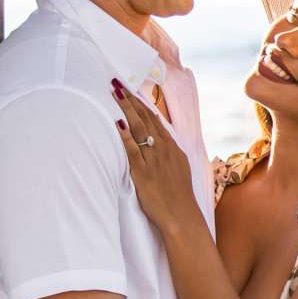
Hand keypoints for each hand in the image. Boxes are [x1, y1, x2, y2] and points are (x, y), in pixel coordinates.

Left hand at [112, 79, 201, 237]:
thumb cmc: (178, 195)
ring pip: (139, 129)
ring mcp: (154, 160)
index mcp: (172, 147)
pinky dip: (125, 136)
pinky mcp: (143, 173)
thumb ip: (168, 152)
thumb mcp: (179, 168)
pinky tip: (117, 124)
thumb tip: (160, 141)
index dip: (142, 102)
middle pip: (145, 118)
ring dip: (126, 109)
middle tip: (118, 82)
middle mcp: (164, 149)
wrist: (182, 216)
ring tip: (115, 93)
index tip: (131, 88)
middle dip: (131, 99)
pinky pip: (133, 151)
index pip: (155, 118)